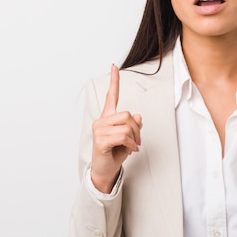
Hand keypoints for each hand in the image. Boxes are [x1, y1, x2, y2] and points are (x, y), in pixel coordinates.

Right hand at [90, 64, 142, 192]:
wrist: (106, 171)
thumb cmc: (116, 153)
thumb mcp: (129, 138)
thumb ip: (134, 125)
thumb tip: (138, 115)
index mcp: (108, 118)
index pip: (111, 96)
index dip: (114, 81)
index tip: (114, 66)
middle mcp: (101, 121)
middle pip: (127, 115)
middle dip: (136, 129)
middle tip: (137, 141)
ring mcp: (99, 130)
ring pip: (127, 126)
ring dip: (134, 138)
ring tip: (132, 147)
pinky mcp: (100, 140)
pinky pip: (124, 136)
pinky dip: (131, 144)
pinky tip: (129, 150)